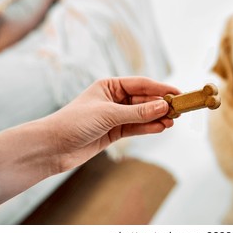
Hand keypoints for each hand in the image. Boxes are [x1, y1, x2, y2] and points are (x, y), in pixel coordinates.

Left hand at [46, 76, 180, 171]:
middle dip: (161, 104)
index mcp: (110, 86)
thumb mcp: (108, 114)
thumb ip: (138, 112)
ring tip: (173, 120)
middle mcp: (114, 99)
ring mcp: (115, 116)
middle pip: (144, 100)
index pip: (141, 84)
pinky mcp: (115, 131)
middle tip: (179, 110)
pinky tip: (161, 127)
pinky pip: (136, 127)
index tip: (178, 93)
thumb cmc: (75, 122)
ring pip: (142, 115)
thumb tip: (163, 105)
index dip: (160, 88)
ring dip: (157, 117)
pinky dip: (148, 127)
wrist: (53, 147)